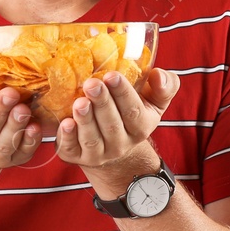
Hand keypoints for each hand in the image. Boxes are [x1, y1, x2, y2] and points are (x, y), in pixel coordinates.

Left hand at [55, 66, 179, 180]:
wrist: (111, 145)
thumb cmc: (131, 113)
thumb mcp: (153, 100)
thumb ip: (164, 86)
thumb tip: (158, 74)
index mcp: (141, 127)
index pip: (134, 111)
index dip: (123, 93)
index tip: (112, 75)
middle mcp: (120, 144)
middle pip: (112, 125)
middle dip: (102, 103)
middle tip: (92, 84)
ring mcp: (98, 153)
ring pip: (92, 138)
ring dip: (86, 120)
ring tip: (80, 102)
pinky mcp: (75, 155)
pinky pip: (71, 149)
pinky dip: (68, 137)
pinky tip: (65, 123)